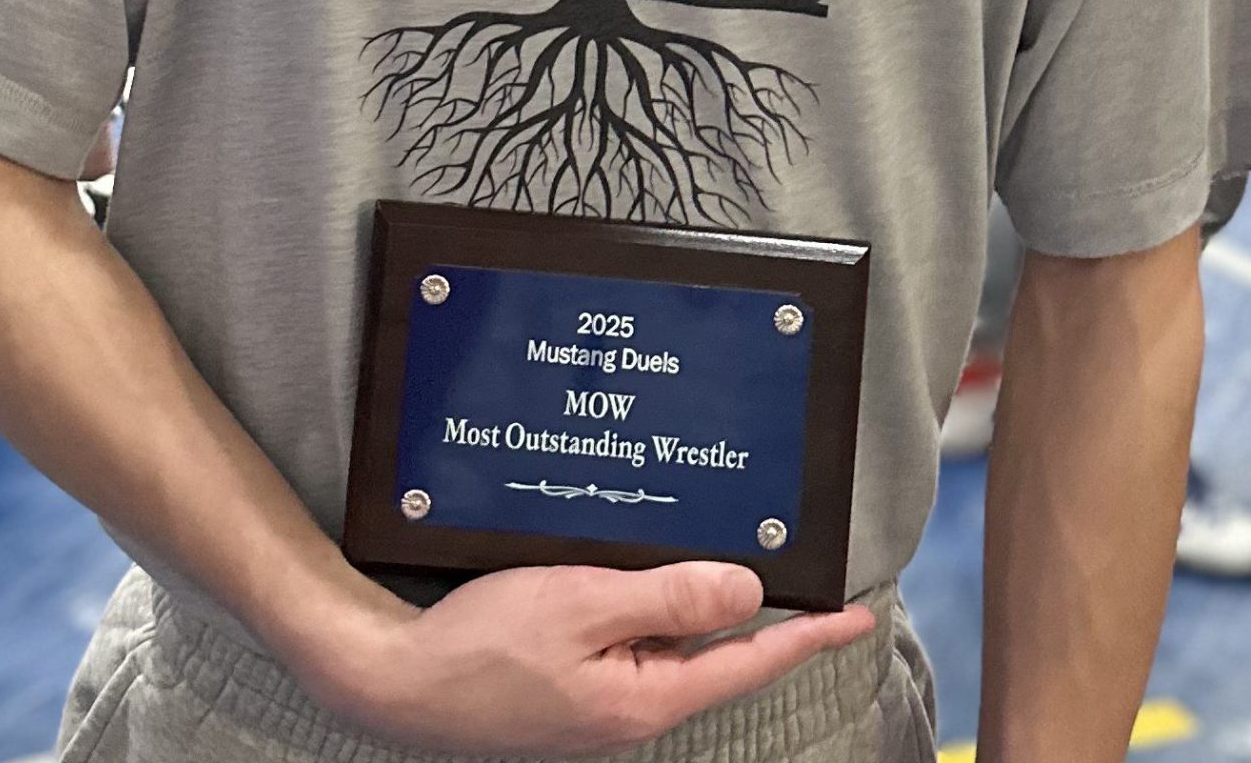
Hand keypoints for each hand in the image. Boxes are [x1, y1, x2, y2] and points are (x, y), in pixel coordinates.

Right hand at [302, 560, 873, 756]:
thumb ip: (668, 599)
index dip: (806, 633)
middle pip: (710, 651)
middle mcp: (631, 707)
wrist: (394, 681)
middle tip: (783, 549)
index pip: (748, 662)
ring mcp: (598, 700)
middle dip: (745, 604)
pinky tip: (636, 564)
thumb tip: (747, 592)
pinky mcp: (568, 683)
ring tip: (710, 543)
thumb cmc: (482, 648)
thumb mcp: (583, 606)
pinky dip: (642, 600)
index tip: (855, 611)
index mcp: (646, 698)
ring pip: (666, 640)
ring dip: (688, 596)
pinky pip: (626, 638)